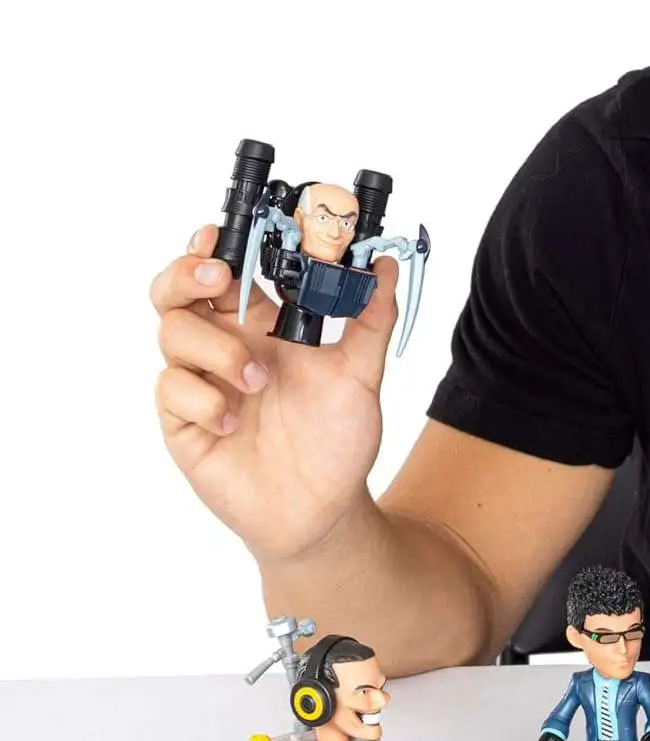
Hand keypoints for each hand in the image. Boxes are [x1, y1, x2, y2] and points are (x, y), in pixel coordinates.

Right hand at [151, 223, 399, 561]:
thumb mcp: (363, 374)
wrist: (325, 510)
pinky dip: (206, 400)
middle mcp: (227, 347)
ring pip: (172, 332)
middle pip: (178, 289)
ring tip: (257, 381)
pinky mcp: (185, 423)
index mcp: (264, 326)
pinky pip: (171, 390)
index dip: (220, 244)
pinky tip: (236, 423)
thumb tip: (386, 264)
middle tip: (222, 276)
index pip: (229, 269)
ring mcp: (201, 383)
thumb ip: (372, 318)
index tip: (229, 230)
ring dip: (216, 349)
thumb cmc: (338, 439)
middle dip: (189, 271)